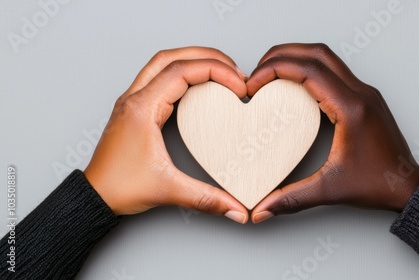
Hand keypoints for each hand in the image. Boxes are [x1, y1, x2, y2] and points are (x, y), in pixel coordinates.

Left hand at [84, 47, 248, 223]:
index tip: (238, 85)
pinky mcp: (134, 109)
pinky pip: (158, 77)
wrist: (94, 195)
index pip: (182, 71)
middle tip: (233, 68)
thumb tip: (235, 207)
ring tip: (219, 70)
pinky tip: (196, 85)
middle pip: (172, 57)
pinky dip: (181, 73)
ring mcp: (132, 101)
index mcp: (142, 108)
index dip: (215, 71)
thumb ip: (205, 198)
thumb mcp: (168, 190)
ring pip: (163, 63)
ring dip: (192, 60)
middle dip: (207, 56)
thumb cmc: (119, 187)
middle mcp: (135, 98)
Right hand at [246, 43, 418, 222]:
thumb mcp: (330, 190)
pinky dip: (310, 69)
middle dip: (282, 55)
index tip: (255, 82)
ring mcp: (364, 93)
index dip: (276, 69)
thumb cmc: (378, 185)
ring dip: (297, 57)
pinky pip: (334, 70)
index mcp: (352, 109)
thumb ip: (292, 198)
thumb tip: (262, 209)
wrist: (407, 187)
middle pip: (317, 53)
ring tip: (272, 71)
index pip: (309, 70)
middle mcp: (361, 93)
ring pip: (327, 57)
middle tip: (258, 71)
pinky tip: (295, 84)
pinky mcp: (364, 98)